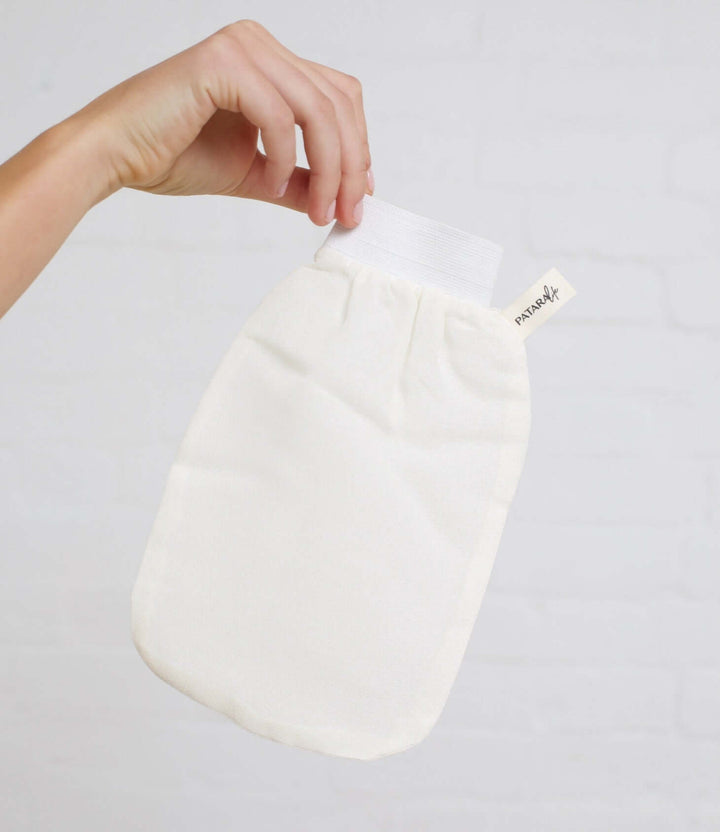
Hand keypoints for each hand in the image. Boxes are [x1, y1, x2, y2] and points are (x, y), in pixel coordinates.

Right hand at [68, 19, 373, 227]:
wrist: (116, 155)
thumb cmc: (172, 155)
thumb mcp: (255, 174)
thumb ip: (298, 180)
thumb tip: (339, 199)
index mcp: (271, 63)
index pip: (339, 98)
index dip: (358, 148)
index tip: (358, 198)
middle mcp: (260, 45)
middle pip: (339, 103)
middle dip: (350, 166)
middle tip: (346, 214)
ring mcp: (243, 47)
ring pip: (318, 110)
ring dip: (328, 169)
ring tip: (317, 211)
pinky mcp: (222, 63)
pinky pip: (278, 116)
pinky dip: (283, 159)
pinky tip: (270, 184)